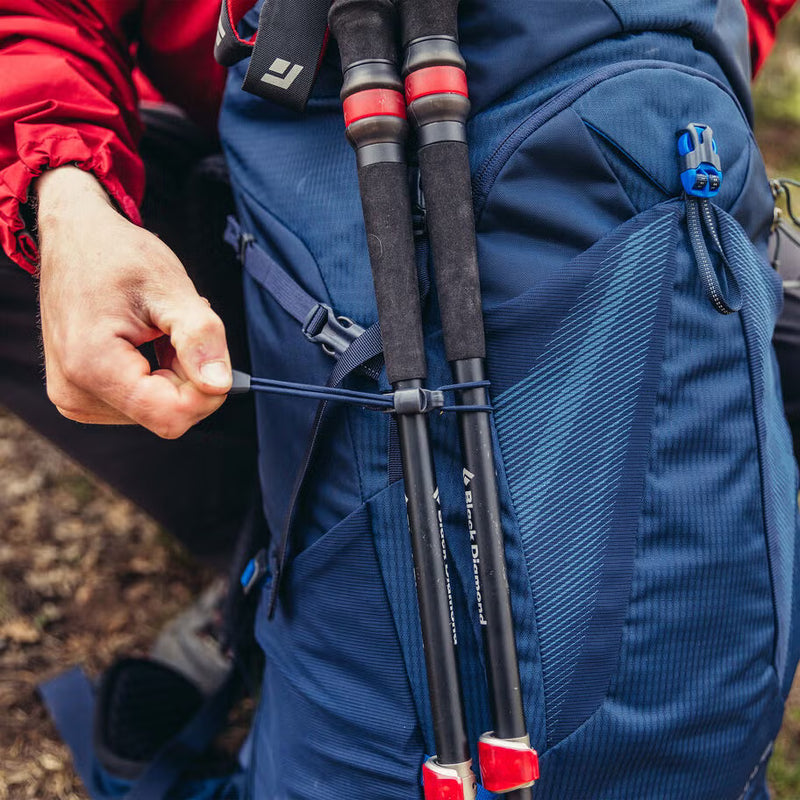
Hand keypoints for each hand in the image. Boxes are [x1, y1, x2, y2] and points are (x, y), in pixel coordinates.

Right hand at [37, 166, 231, 438]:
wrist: (73, 237)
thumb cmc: (118, 255)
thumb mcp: (170, 287)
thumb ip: (200, 337)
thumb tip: (220, 385)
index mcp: (92, 368)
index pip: (171, 416)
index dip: (206, 391)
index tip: (211, 349)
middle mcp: (75, 394)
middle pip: (166, 414)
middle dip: (188, 375)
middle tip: (178, 325)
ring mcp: (74, 398)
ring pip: (157, 410)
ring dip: (174, 372)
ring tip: (158, 328)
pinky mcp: (81, 396)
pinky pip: (141, 403)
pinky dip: (157, 374)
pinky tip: (147, 340)